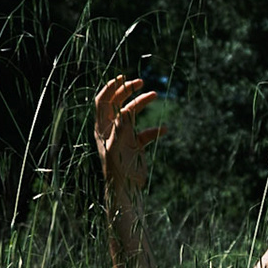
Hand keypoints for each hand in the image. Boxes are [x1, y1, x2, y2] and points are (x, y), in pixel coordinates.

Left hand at [93, 76, 163, 192]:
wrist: (126, 189)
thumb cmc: (117, 168)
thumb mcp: (117, 146)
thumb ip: (121, 127)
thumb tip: (126, 110)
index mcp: (102, 127)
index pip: (102, 102)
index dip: (110, 88)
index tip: (122, 78)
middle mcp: (111, 129)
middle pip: (118, 103)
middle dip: (127, 91)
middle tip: (140, 82)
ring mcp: (124, 135)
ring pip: (133, 113)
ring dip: (142, 103)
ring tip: (154, 94)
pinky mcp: (135, 144)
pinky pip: (146, 132)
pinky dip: (155, 129)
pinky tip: (164, 129)